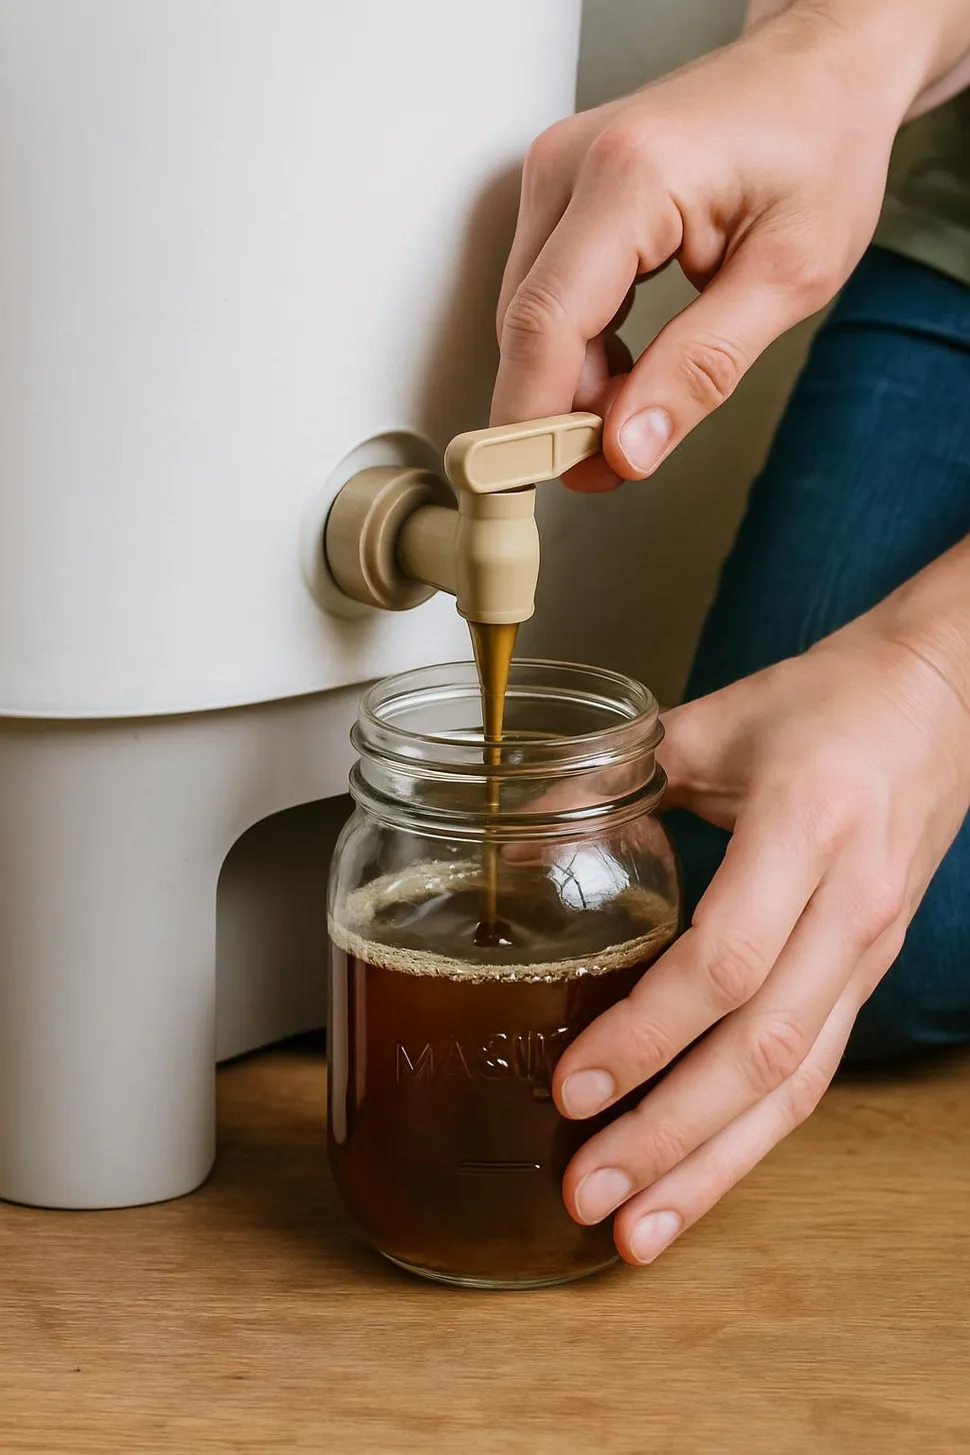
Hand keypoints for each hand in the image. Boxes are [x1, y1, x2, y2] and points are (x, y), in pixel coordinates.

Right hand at [491, 2, 932, 489]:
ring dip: (571, 383)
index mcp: (631, 176)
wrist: (820, 72)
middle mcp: (573, 164)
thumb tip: (628, 448)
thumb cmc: (818, 146)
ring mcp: (557, 173)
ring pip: (528, 318)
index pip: (546, 324)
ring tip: (637, 408)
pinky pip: (543, 294)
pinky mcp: (559, 191)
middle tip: (616, 464)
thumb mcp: (789, 275)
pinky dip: (575, 349)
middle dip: (561, 411)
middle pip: (527, 327)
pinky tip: (625, 366)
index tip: (546, 482)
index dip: (535, 418)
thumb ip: (703, 368)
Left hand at [552, 590, 969, 1264]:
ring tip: (638, 1229)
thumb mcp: (713, 721)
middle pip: (763, 1051)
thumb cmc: (828, 702)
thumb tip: (515, 831)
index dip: (647, 1033)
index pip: (725, 961)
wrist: (941, 699)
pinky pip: (813, 1071)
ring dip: (714, 1166)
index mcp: (803, 828)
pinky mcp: (866, 974)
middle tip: (589, 1192)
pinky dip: (751, 1136)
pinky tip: (699, 1176)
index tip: (573, 1084)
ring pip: (797, 1083)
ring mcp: (866, 949)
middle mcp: (846, 905)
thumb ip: (611, 774)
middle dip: (671, 1136)